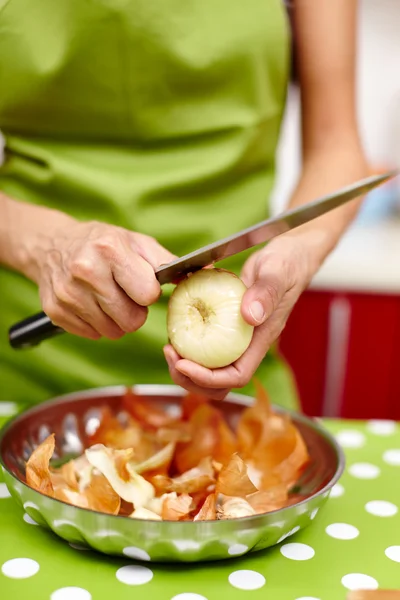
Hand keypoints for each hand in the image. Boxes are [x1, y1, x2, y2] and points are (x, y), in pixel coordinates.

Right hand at [30, 217, 174, 339]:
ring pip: (112, 332)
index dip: (149, 293)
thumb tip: (203, 275)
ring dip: (116, 320)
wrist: (52, 244)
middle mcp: (86, 271)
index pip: (148, 294)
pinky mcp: (55, 311)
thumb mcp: (136, 243)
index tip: (142, 284)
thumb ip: (169, 262)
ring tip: (108, 298)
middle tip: (125, 294)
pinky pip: (92, 334)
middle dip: (135, 311)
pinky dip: (96, 324)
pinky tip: (91, 303)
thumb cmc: (103, 244)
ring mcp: (67, 293)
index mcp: (110, 249)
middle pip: (131, 320)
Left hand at [163, 231, 322, 398]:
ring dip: (186, 366)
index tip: (182, 363)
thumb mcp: (277, 272)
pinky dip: (188, 345)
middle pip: (220, 383)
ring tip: (169, 346)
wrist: (290, 256)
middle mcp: (249, 344)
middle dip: (190, 378)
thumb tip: (250, 315)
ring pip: (211, 369)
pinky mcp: (227, 326)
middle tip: (170, 354)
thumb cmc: (287, 263)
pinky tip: (176, 328)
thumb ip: (266, 293)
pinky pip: (207, 347)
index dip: (207, 378)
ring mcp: (238, 337)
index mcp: (261, 339)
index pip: (235, 376)